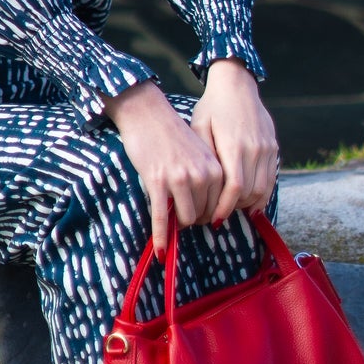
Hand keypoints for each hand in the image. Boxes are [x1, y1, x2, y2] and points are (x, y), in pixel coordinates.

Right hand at [102, 79, 222, 254]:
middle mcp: (202, 175)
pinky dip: (161, 236)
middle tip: (178, 213)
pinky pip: (162, 218)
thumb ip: (207, 178)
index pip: (217, 207)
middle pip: (202, 215)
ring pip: (185, 219)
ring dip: (177, 225)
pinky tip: (159, 251)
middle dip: (190, 218)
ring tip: (169, 218)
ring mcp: (180, 179)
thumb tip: (208, 210)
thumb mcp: (199, 153)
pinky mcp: (158, 182)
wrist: (147, 113)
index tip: (195, 214)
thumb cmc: (171, 133)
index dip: (205, 214)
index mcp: (215, 168)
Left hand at [189, 60, 280, 227]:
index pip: (234, 187)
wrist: (237, 84)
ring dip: (248, 203)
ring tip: (231, 208)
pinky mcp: (273, 147)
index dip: (225, 207)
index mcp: (234, 144)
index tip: (214, 219)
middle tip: (218, 216)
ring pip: (263, 188)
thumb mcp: (199, 127)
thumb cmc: (212, 107)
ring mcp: (267, 148)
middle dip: (234, 208)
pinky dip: (263, 194)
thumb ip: (203, 156)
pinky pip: (271, 178)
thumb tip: (199, 188)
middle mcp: (254, 148)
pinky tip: (250, 202)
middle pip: (250, 192)